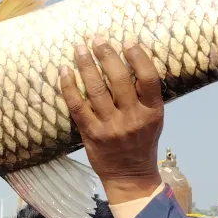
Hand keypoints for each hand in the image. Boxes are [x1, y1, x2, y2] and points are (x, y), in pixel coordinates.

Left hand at [59, 38, 163, 204]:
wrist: (130, 177)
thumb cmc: (141, 144)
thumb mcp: (153, 120)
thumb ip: (144, 96)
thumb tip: (130, 61)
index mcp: (152, 112)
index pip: (149, 78)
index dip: (138, 56)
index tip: (127, 41)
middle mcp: (133, 118)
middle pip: (119, 79)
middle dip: (107, 55)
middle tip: (97, 39)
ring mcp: (111, 127)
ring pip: (96, 89)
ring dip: (86, 65)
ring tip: (79, 48)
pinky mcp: (91, 134)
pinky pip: (77, 106)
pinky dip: (69, 86)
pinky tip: (65, 71)